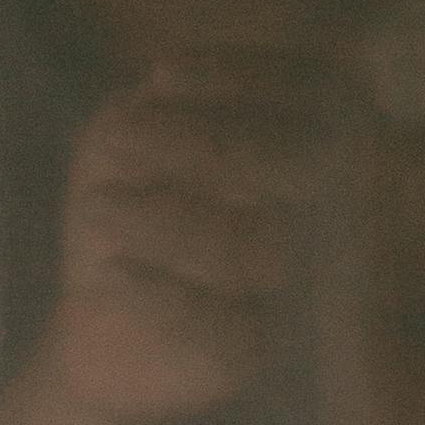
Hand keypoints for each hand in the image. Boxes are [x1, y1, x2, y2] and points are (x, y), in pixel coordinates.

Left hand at [48, 47, 337, 424]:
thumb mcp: (123, 146)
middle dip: (203, 144)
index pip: (314, 93)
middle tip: (117, 138)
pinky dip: (159, 292)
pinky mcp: (261, 351)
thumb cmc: (129, 212)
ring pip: (254, 247)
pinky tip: (112, 270)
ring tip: (96, 207)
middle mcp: (329, 215)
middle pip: (295, 167)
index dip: (244, 77)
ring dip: (167, 219)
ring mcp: (302, 288)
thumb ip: (147, 109)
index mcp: (313, 147)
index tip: (164, 72)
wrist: (108, 331)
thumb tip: (162, 85)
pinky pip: (223, 325)